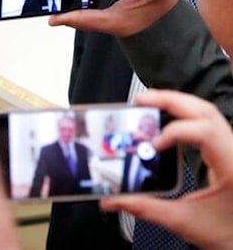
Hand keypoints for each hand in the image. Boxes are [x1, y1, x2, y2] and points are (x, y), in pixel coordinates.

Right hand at [101, 90, 232, 249]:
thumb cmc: (228, 234)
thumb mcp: (185, 222)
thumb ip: (147, 209)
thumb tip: (114, 199)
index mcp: (231, 166)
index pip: (205, 131)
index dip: (174, 132)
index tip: (152, 146)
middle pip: (204, 110)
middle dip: (170, 101)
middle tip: (140, 101)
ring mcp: (232, 149)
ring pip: (207, 111)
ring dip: (176, 103)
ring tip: (148, 103)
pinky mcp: (227, 152)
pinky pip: (207, 122)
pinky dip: (184, 114)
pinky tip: (165, 116)